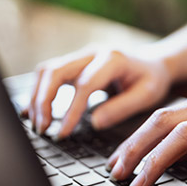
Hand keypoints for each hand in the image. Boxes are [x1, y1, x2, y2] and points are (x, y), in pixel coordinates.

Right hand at [23, 46, 172, 137]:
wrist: (153, 62)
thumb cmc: (152, 79)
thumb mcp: (147, 95)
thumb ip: (121, 108)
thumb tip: (95, 123)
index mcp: (112, 59)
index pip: (84, 85)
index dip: (71, 110)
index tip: (63, 132)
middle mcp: (92, 53)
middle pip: (56, 71)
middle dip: (44, 101)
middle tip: (42, 128)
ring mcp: (81, 56)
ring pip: (48, 71)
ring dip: (38, 97)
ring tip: (38, 123)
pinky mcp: (75, 64)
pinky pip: (50, 74)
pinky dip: (39, 92)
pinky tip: (33, 111)